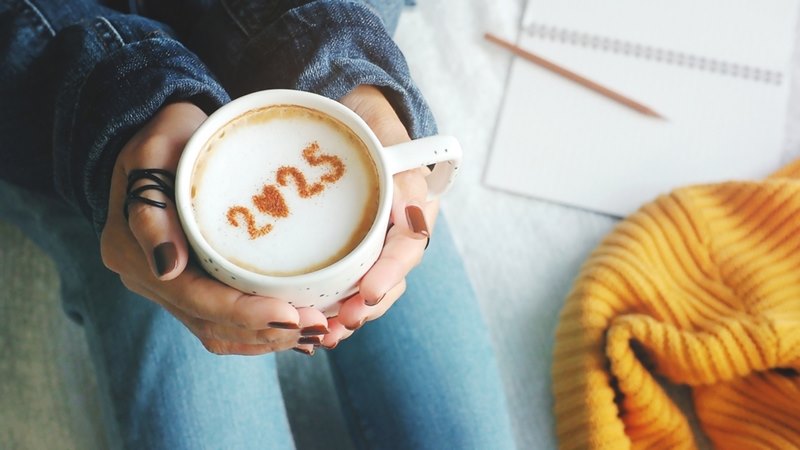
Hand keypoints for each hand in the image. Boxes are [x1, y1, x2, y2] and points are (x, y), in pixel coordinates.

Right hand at [100, 102, 329, 355]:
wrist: (165, 137)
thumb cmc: (167, 136)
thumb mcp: (154, 152)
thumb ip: (152, 208)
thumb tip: (167, 267)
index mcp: (132, 250)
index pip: (195, 298)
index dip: (244, 313)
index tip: (291, 314)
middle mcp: (148, 278)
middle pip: (210, 324)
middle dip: (265, 331)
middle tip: (319, 327)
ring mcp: (167, 286)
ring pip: (218, 332)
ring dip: (266, 339)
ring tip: (315, 333)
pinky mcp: (189, 285)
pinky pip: (222, 322)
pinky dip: (258, 332)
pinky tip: (295, 331)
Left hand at [319, 85, 436, 349]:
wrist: (348, 111)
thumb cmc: (369, 121)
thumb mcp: (387, 136)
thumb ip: (402, 173)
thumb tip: (412, 215)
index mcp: (414, 207)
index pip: (408, 247)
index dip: (389, 273)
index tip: (368, 294)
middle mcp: (396, 231)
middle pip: (389, 279)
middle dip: (365, 307)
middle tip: (339, 325)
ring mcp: (371, 242)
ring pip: (365, 288)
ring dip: (346, 314)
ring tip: (323, 335)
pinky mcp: (346, 247)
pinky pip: (342, 280)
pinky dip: (328, 302)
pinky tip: (310, 319)